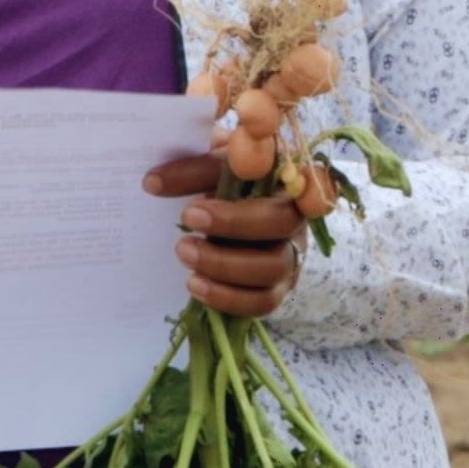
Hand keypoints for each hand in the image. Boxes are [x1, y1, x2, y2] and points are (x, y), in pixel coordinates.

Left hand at [145, 131, 306, 318]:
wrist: (222, 215)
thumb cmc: (224, 178)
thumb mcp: (212, 165)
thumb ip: (190, 171)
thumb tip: (152, 183)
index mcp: (287, 178)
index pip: (315, 180)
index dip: (311, 185)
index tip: (275, 181)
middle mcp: (296, 218)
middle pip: (281, 223)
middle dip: (233, 223)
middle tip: (189, 216)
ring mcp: (290, 255)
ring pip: (271, 267)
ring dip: (224, 263)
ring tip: (183, 251)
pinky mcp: (276, 288)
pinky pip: (261, 302)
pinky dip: (226, 297)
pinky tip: (194, 284)